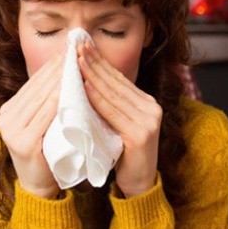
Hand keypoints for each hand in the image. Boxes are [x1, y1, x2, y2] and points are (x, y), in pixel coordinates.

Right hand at [0, 51, 63, 198]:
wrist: (42, 186)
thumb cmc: (51, 152)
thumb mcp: (48, 123)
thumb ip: (51, 103)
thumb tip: (69, 73)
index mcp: (12, 109)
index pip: (35, 82)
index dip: (53, 65)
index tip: (70, 48)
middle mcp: (7, 116)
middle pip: (37, 87)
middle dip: (57, 68)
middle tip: (74, 49)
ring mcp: (11, 129)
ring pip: (40, 99)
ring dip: (58, 80)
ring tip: (74, 64)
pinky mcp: (21, 142)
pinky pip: (42, 117)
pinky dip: (56, 102)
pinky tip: (67, 91)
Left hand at [78, 41, 162, 197]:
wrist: (139, 183)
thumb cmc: (123, 154)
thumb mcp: (118, 124)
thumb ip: (110, 105)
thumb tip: (85, 79)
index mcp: (147, 103)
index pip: (119, 78)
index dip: (100, 61)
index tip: (82, 45)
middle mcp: (151, 109)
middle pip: (116, 82)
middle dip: (94, 63)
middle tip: (76, 45)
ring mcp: (148, 122)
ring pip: (113, 95)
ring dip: (92, 76)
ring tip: (75, 61)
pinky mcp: (140, 135)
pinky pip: (112, 113)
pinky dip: (96, 99)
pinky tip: (84, 87)